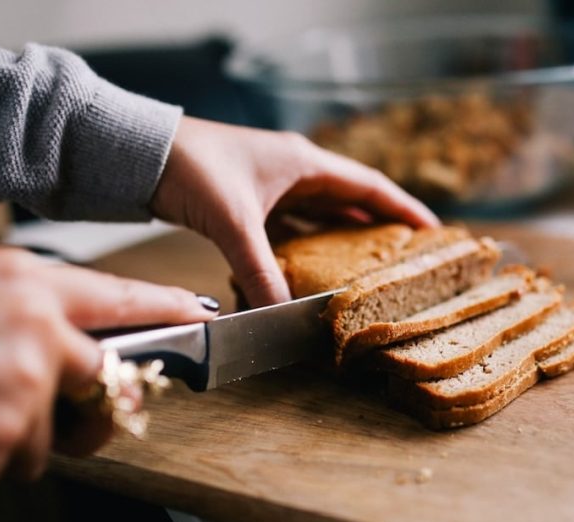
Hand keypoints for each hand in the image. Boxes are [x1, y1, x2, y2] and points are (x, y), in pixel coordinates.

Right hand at [0, 248, 212, 492]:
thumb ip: (24, 315)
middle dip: (78, 407)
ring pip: (44, 441)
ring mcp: (22, 388)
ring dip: (0, 442)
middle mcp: (38, 331)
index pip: (119, 298)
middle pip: (103, 381)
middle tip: (23, 404)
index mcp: (25, 284)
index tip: (201, 315)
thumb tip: (66, 352)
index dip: (165, 308)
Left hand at [150, 117, 439, 307]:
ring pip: (322, 215)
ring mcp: (272, 185)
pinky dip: (306, 246)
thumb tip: (281, 316)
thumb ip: (260, 271)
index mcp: (304, 163)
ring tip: (370, 267)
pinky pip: (292, 226)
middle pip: (351, 201)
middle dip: (380, 227)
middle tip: (408, 256)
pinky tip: (313, 269)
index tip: (434, 232)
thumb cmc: (190, 168)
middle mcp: (294, 170)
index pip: (369, 186)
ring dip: (344, 238)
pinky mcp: (249, 201)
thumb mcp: (234, 223)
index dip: (404, 209)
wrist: (139, 153)